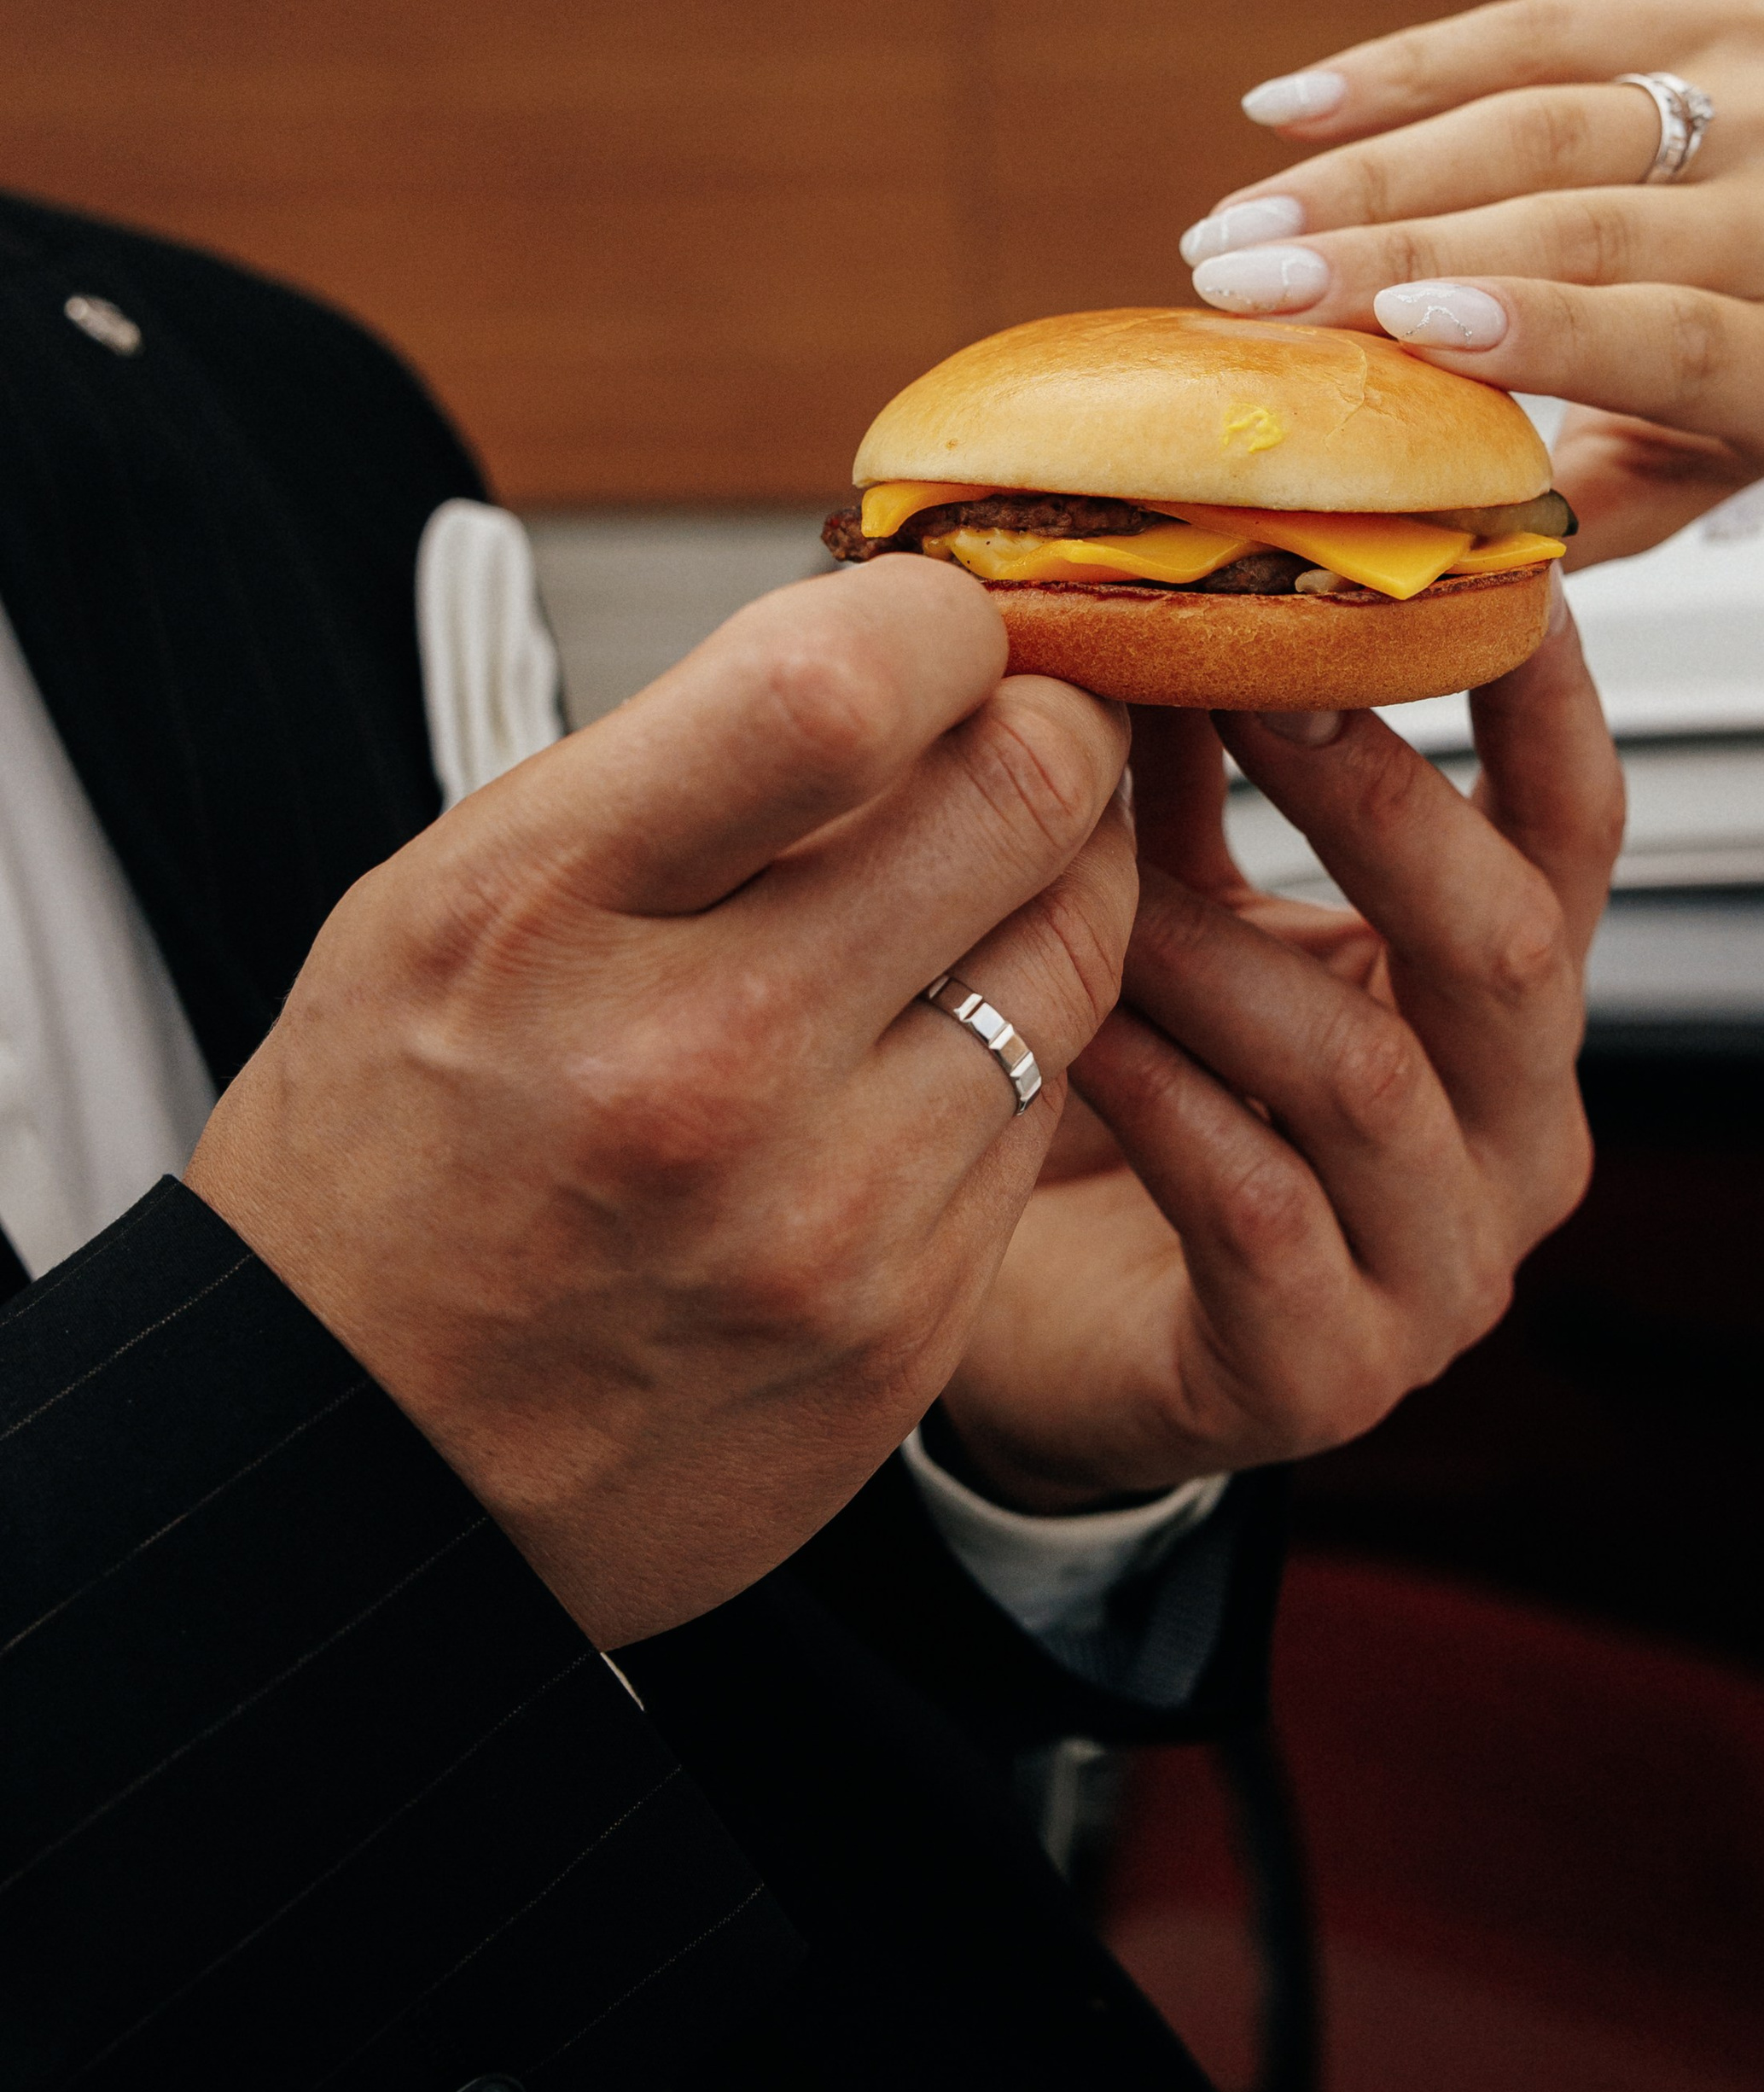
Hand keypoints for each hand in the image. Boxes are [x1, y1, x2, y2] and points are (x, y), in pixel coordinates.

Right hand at [187, 556, 1134, 1648]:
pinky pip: (1041, 1110)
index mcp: (544, 915)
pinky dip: (1009, 1048)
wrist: (361, 1473)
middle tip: (1021, 724)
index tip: (941, 622)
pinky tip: (915, 1054)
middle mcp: (697, 1065)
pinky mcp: (910, 1321)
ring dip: (1054, 885)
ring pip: (1074, 952)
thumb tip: (901, 638)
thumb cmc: (395, 1153)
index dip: (939, 618)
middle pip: (1018, 798)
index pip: (841, 683)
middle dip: (1049, 726)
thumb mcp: (452, 898)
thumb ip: (680, 769)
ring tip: (975, 886)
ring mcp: (825, 1215)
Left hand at [939, 585, 1621, 1509]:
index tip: (1489, 556)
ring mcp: (1441, 1270)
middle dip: (1374, 796)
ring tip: (1085, 858)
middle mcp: (1514, 1138)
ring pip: (1364, 1073)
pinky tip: (1074, 1027)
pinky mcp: (1327, 1373)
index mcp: (1507, 1010)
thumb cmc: (1135, 1112)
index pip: (1573, 830)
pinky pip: (1259, 1207)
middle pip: (1502, 942)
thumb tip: (1158, 583)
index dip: (1542, 697)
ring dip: (1214, 948)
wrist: (1050, 1349)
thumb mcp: (1187, 918)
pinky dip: (1162, 1098)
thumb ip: (1200, 782)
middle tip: (1251, 673)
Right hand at [1180, 0, 1763, 562]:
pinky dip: (1407, 68)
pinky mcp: (1723, 13)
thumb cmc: (1716, 390)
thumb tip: (1399, 544)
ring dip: (1371, 168)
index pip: (1673, 341)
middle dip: (1395, 250)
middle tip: (1245, 284)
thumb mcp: (1668, 482)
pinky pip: (1545, 26)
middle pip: (1587, 226)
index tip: (1400, 327)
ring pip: (1549, 121)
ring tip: (1240, 222)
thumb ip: (1558, 517)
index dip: (1536, 329)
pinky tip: (1294, 111)